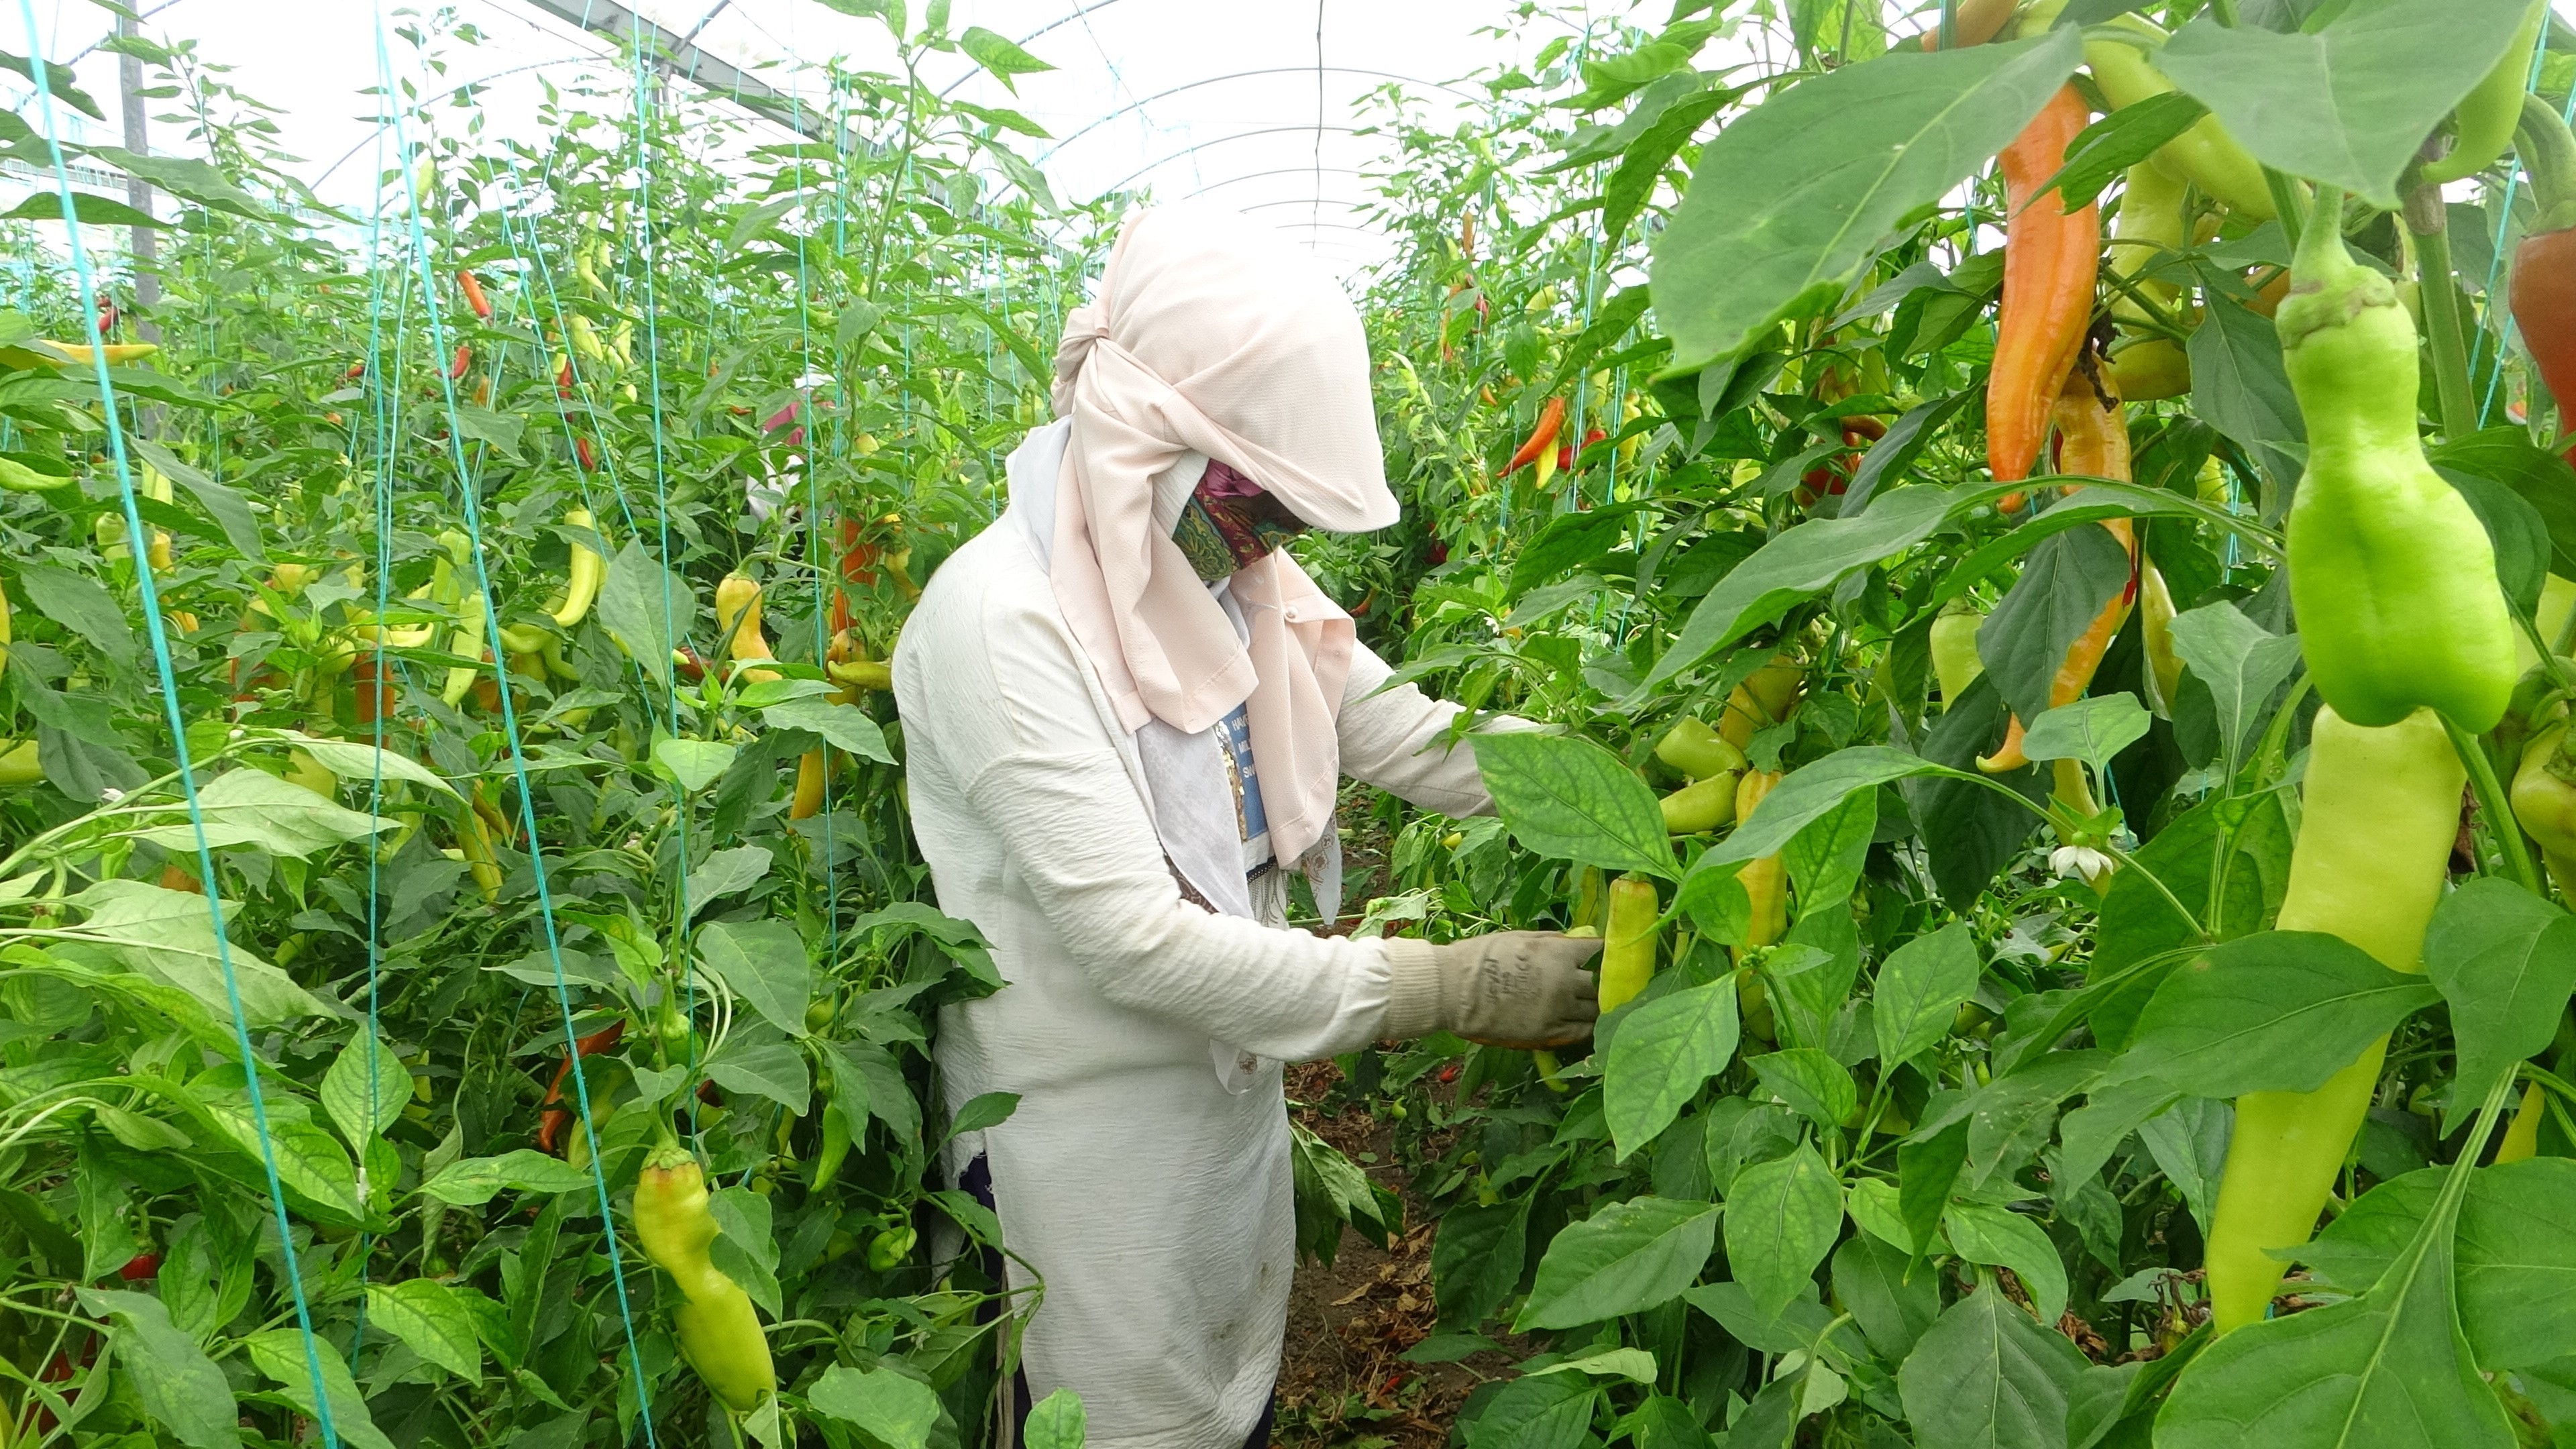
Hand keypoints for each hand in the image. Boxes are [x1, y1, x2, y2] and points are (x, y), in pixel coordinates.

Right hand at [1381, 930, 1602, 1047]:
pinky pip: (1581, 1032)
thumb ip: (1554, 942)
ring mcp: (1557, 1010)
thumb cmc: (1481, 957)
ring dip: (1602, 1007)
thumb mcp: (1521, 937)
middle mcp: (1564, 982)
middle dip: (1612, 983)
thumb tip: (1578, 942)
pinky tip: (1588, 1022)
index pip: (1603, 953)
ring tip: (1602, 1004)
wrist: (1452, 991)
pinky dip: (1588, 1026)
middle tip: (1614, 983)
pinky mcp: (1546, 1033)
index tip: (1615, 957)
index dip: (1613, 955)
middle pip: (1607, 985)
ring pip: (1598, 1011)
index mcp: (1558, 953)